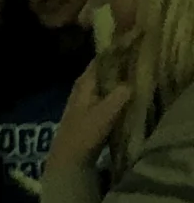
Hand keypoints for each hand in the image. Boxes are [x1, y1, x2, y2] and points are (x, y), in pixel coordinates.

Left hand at [47, 58, 135, 174]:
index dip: (115, 50)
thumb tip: (130, 83)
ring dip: (113, 77)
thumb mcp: (105, 113)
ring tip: (130, 73)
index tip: (131, 42)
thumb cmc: (84, 135)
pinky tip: (121, 95)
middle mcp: (80, 89)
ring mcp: (81, 102)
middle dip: (115, 63)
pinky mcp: (84, 113)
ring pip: (100, 83)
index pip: (100, 60)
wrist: (67, 161)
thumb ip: (119, 95)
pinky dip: (111, 91)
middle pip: (100, 70)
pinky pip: (101, 95)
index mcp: (83, 84)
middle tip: (134, 57)